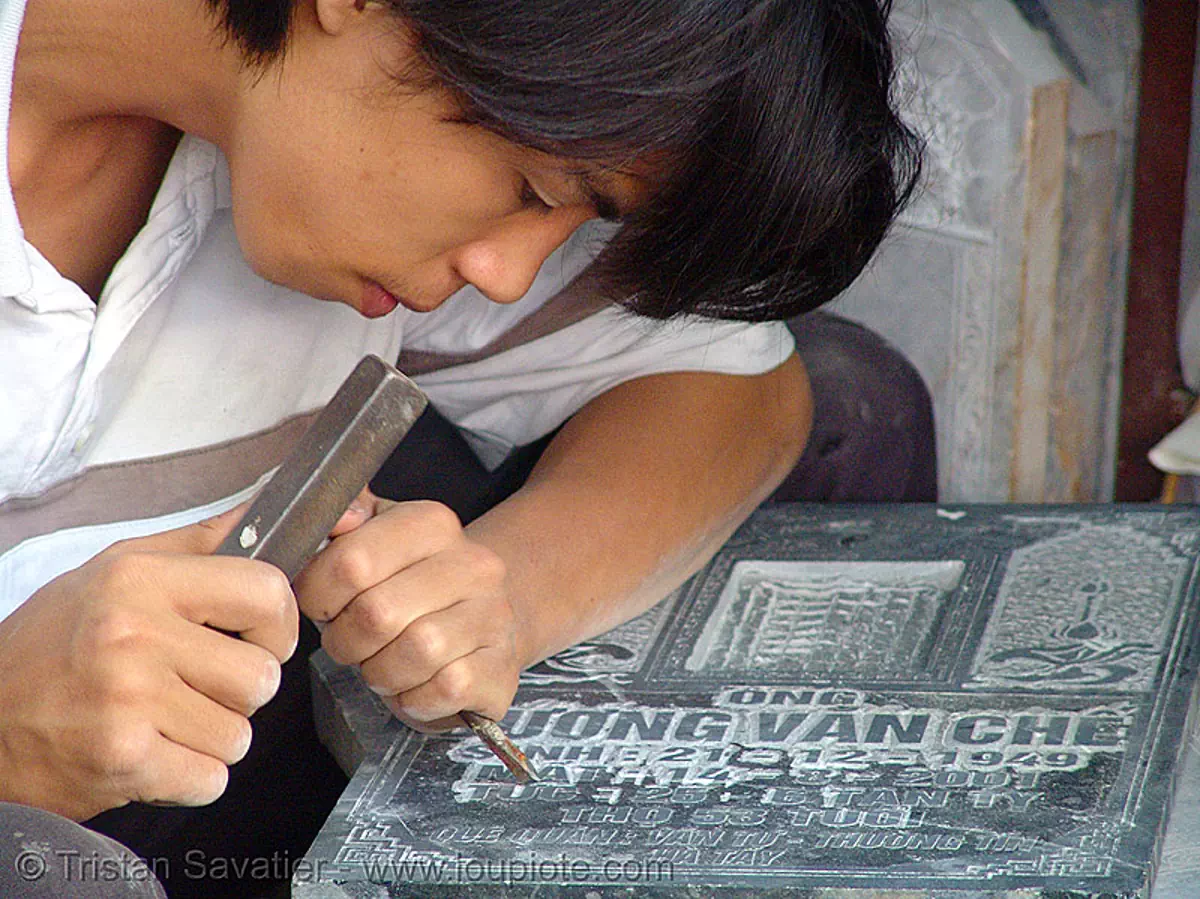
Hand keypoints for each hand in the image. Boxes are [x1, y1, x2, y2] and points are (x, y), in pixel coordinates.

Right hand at [0, 507, 297, 819]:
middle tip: (200, 687)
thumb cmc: (50, 646)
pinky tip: (155, 753)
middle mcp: (136, 635)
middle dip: (242, 691)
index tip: (260, 636)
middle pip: (262, 675)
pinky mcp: (124, 759)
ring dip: (213, 737)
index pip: (267, 591)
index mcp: (141, 580)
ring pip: (240, 734)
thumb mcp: (112, 572)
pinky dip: (190, 777)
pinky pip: (211, 779)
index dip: (277, 623)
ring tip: (167, 720)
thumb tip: (257, 514)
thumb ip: (194, 545)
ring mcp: (130, 700)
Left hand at [295, 494, 518, 731]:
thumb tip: (337, 515)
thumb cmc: (413, 591)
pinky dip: (416, 697)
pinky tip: (416, 685)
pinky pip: (444, 689)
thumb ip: (343, 523)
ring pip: (415, 653)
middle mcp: (472, 565)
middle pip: (377, 614)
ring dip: (382, 673)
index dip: (318, 595)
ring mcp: (494, 616)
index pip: (351, 561)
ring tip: (385, 664)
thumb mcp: (375, 543)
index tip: (325, 604)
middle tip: (353, 642)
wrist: (482, 626)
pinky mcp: (502, 668)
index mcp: (432, 524)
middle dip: (347, 641)